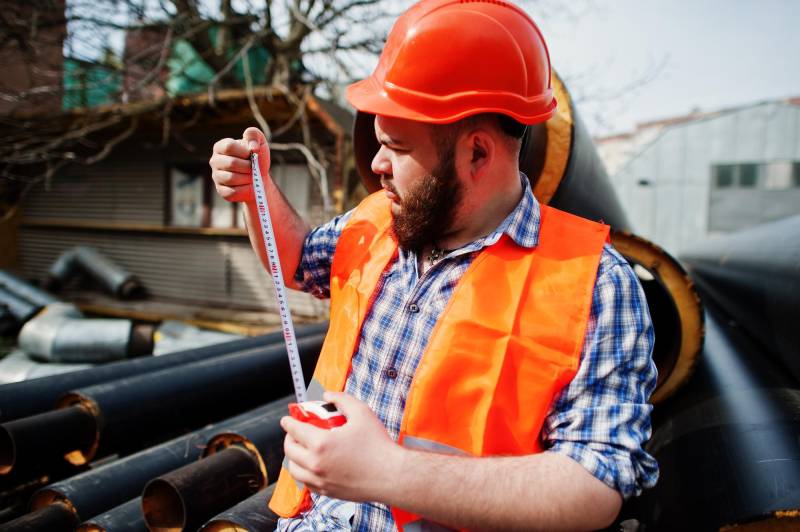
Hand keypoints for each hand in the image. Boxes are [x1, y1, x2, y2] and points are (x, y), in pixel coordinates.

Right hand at [209, 127, 270, 202]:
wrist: (259, 178)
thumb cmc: (257, 158)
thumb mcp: (259, 143)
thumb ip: (254, 135)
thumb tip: (252, 146)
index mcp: (221, 147)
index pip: (229, 146)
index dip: (244, 151)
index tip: (251, 154)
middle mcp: (215, 161)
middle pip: (231, 163)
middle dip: (248, 166)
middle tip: (254, 168)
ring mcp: (216, 176)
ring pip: (231, 178)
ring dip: (247, 178)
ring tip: (252, 176)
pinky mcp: (222, 190)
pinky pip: (233, 192)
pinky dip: (245, 189)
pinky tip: (248, 185)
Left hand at [281, 392, 402, 501]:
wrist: (391, 475)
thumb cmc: (378, 446)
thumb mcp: (362, 413)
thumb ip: (342, 400)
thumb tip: (327, 396)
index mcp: (321, 444)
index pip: (295, 430)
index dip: (288, 422)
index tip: (287, 419)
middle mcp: (316, 464)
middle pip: (290, 450)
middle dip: (289, 438)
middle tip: (296, 432)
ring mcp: (321, 481)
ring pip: (294, 469)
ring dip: (293, 457)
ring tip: (302, 449)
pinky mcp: (328, 492)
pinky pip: (306, 483)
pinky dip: (304, 473)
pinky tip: (312, 466)